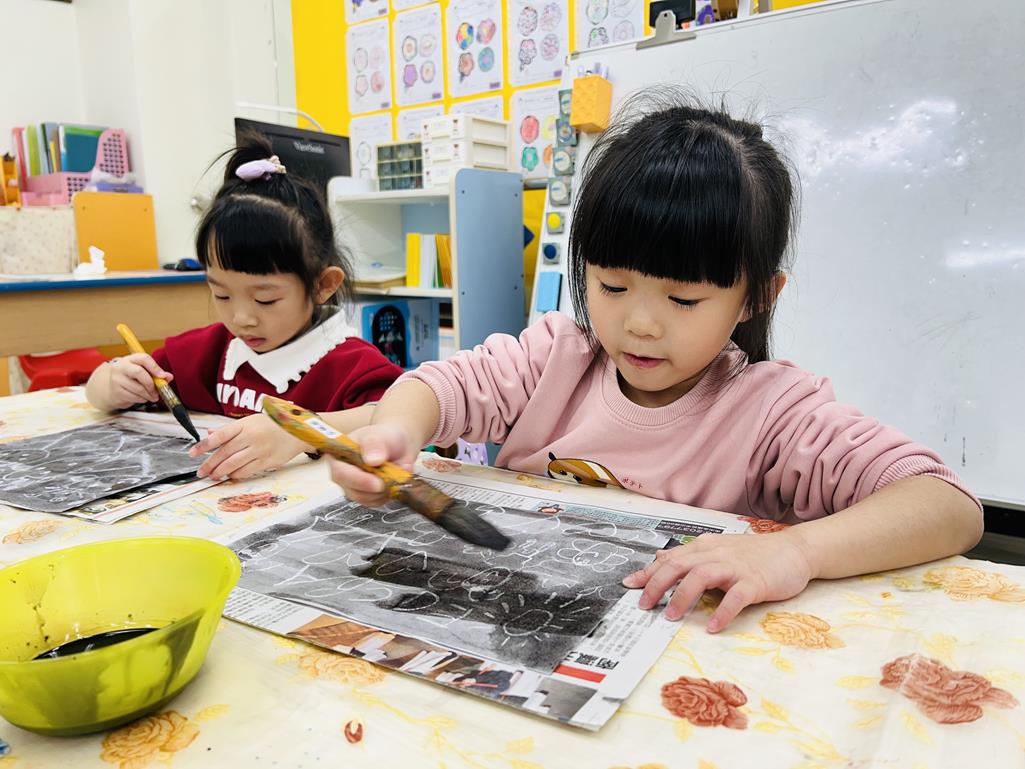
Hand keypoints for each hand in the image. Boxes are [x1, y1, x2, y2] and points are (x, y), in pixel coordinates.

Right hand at [106, 354, 172, 408]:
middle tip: (157, 391)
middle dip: (151, 384)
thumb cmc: (130, 379)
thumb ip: (156, 374)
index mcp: (130, 359)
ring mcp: (117, 379)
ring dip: (148, 395)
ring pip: (138, 388)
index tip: (162, 376)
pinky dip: (142, 399)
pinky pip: (134, 397)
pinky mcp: (116, 391)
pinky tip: (142, 398)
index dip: (155, 367)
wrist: (110, 388)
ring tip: (152, 396)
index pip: (143, 358)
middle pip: (138, 372)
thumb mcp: (143, 372)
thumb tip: (169, 377)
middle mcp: (121, 367)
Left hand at [189, 413, 307, 479]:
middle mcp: (251, 437)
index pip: (219, 436)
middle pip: (224, 453)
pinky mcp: (267, 461)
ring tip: (213, 475)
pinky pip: (246, 471)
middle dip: (209, 464)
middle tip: (201, 471)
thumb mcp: (252, 420)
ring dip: (220, 471)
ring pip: (233, 464)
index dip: (204, 445)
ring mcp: (259, 450)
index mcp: (245, 425)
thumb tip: (210, 434)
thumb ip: (230, 429)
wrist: (298, 431)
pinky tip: (230, 475)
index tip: (193, 453)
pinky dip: (235, 475)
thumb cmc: (274, 424)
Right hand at [327, 424, 418, 506]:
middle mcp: (342, 473)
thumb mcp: (380, 435)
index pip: (340, 472)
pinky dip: (386, 495)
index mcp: (338, 455)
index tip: (377, 482)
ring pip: (364, 499)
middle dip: (373, 489)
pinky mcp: (364, 495)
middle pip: (351, 490)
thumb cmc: (384, 437)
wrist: (396, 444)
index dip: (358, 480)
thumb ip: (374, 444)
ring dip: (381, 492)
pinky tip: (391, 482)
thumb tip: (372, 459)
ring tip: (392, 475)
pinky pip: (374, 502)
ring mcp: (352, 486)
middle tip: (389, 480)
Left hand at [622, 530, 816, 632]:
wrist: (794, 551)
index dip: (648, 572)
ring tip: (670, 617)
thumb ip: (690, 555)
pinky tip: (713, 627)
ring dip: (683, 597)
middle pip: (679, 566)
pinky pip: (736, 597)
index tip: (629, 585)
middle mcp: (716, 554)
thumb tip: (660, 558)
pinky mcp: (755, 582)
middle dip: (657, 585)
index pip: (671, 558)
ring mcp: (736, 568)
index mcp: (705, 548)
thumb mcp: (718, 549)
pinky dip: (722, 611)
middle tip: (644, 605)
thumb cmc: (755, 554)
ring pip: (702, 577)